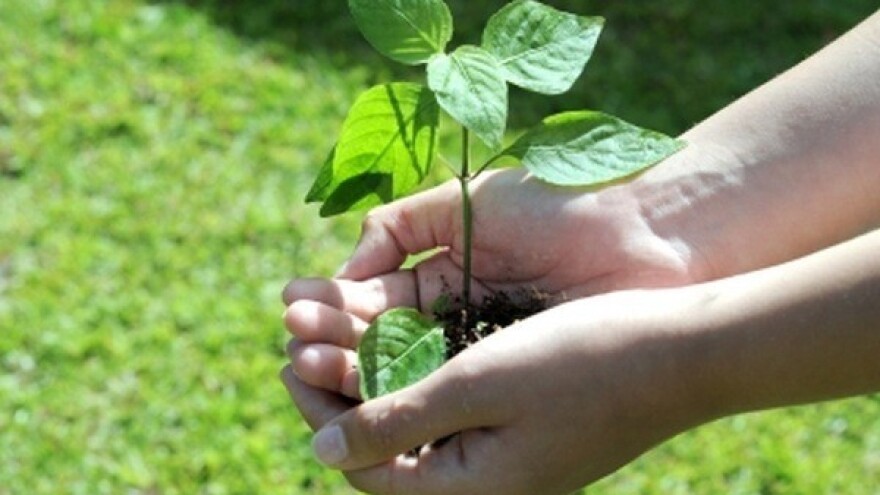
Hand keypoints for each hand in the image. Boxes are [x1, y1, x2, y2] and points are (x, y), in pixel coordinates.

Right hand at [281, 166, 706, 399]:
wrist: (644, 230)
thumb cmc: (558, 206)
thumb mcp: (465, 201)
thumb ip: (399, 228)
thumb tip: (343, 269)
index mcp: (447, 277)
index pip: (374, 303)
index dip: (331, 306)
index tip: (289, 305)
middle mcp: (460, 322)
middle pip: (381, 344)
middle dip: (331, 341)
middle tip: (289, 342)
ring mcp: (487, 357)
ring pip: (408, 375)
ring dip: (355, 371)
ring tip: (306, 362)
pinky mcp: (514, 385)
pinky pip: (448, 396)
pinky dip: (405, 394)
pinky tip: (364, 389)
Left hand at [282, 228, 879, 494]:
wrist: (680, 354)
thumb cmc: (582, 361)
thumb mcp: (477, 385)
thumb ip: (396, 423)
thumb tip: (320, 453)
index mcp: (468, 492)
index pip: (362, 469)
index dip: (318, 416)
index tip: (287, 360)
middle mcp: (485, 488)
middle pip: (383, 454)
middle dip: (338, 399)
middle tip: (303, 345)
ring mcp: (507, 465)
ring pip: (413, 433)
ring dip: (373, 387)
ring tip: (341, 341)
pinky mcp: (523, 437)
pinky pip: (449, 419)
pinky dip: (415, 386)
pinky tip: (403, 351)